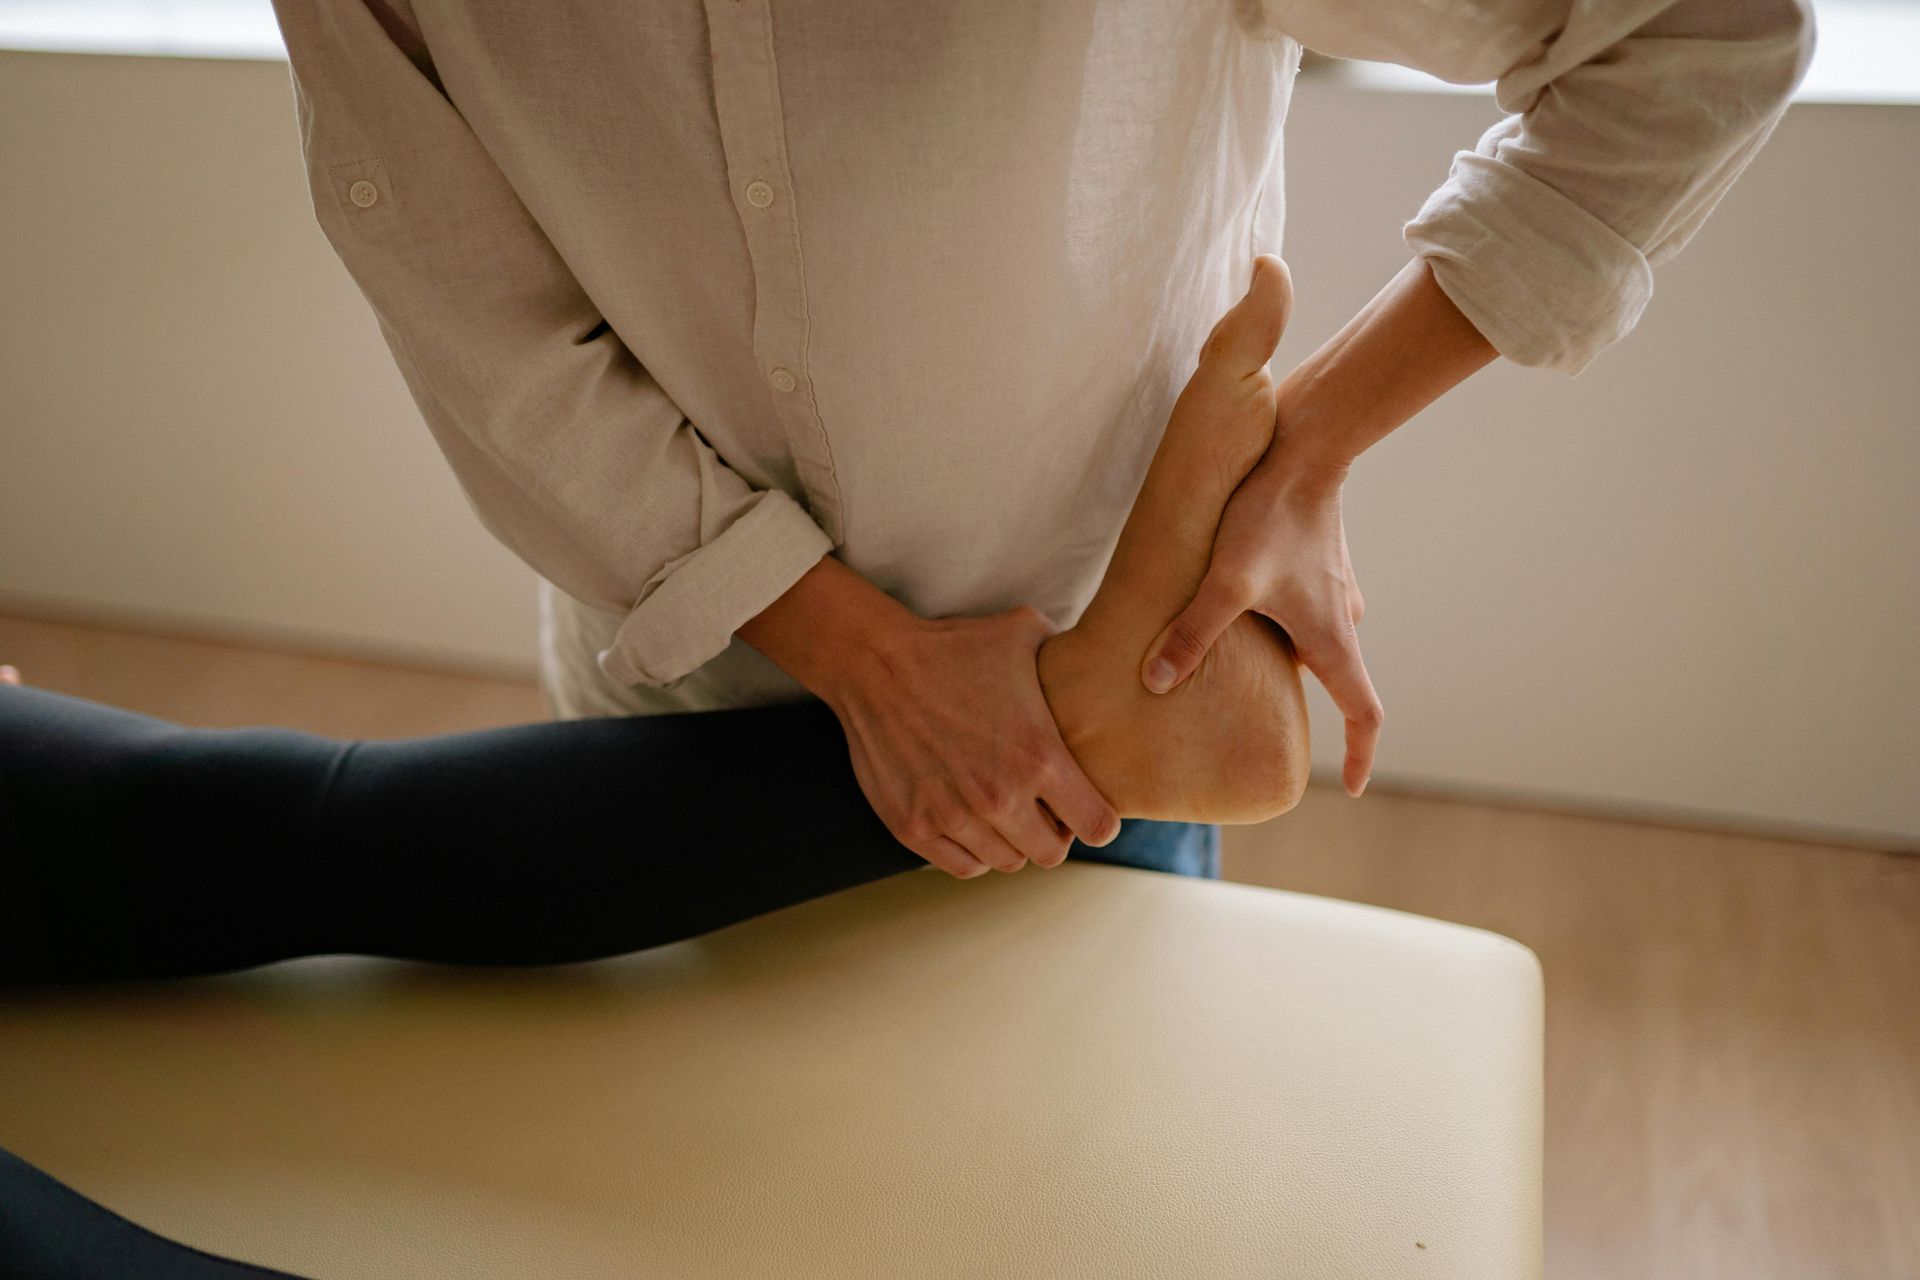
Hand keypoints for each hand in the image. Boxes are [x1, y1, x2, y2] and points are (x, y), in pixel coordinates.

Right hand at [825, 604, 1121, 877]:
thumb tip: (1094, 658)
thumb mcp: (1023, 633)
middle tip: (1042, 808)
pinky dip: (974, 851)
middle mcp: (1000, 796)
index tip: (1084, 803)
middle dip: (1055, 833)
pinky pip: (964, 866)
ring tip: (1003, 809)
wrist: (874, 662)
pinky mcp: (915, 827)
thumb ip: (1068, 654)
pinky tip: (972, 821)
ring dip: (1012, 841)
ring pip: (1008, 862)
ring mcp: (955, 816)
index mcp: (1039, 756)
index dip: (1097, 817)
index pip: (1098, 826)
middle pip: (1053, 854)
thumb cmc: (953, 646)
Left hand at [1139, 441, 1381, 796]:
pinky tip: (1245, 613)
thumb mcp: (1226, 582)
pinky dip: (1283, 624)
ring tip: (1249, 673)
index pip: (1363, 716)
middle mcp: (1341, 620)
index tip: (1353, 787)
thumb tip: (1156, 682)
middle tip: (1274, 732)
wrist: (1307, 445)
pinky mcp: (1319, 562)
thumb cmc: (1271, 515)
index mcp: (1331, 640)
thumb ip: (1191, 633)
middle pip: (1336, 682)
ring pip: (1316, 642)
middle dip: (1311, 712)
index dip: (1359, 756)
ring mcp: (1334, 590)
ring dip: (1290, 661)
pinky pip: (1304, 609)